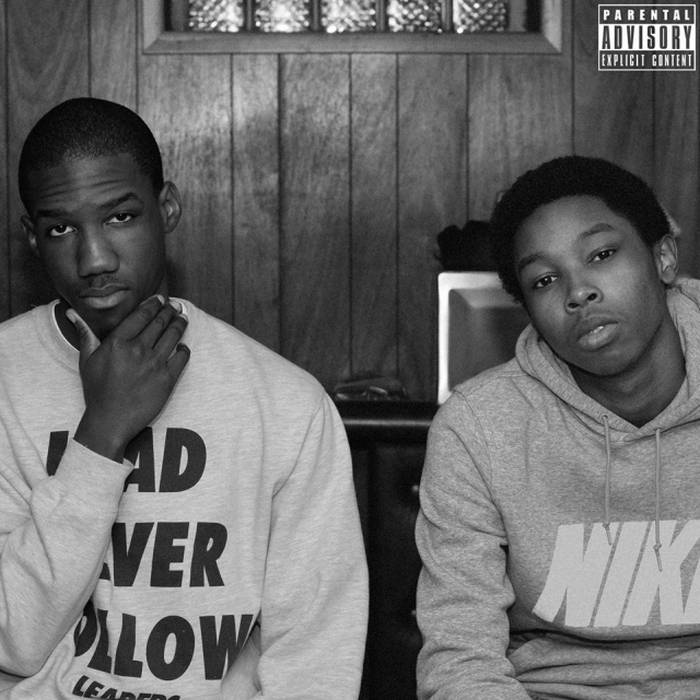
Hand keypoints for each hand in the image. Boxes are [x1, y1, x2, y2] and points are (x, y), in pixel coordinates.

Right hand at [70, 295, 189, 461]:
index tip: (159, 299)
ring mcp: (154, 364)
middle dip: (169, 311)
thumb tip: (73, 313)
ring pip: (173, 336)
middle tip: (174, 306)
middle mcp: (137, 350)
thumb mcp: (86, 361)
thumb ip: (86, 335)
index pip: (140, 316)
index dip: (153, 304)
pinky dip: (184, 348)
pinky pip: (182, 357)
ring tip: (182, 318)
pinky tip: (182, 345)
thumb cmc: (96, 391)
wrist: (110, 421)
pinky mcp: (167, 379)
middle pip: (159, 323)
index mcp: (117, 343)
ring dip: (179, 324)